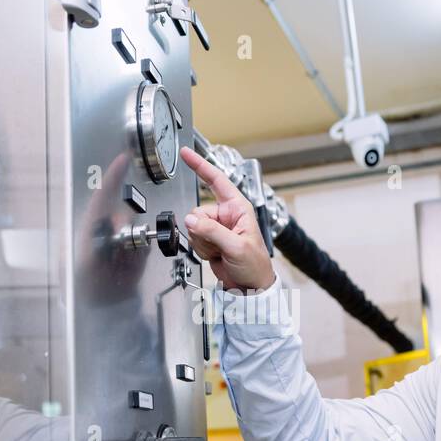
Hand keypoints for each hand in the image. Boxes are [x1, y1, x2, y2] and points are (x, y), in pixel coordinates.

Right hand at [179, 146, 274, 291]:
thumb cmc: (254, 265)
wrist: (249, 286)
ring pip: (193, 227)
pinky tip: (215, 254)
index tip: (186, 154)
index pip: (216, 180)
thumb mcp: (236, 246)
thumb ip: (212, 231)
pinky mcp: (208, 239)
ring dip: (202, 242)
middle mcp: (225, 214)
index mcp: (238, 207)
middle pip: (197, 211)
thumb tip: (191, 220)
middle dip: (203, 230)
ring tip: (219, 251)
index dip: (200, 166)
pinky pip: (193, 239)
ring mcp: (216, 227)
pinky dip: (201, 249)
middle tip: (218, 244)